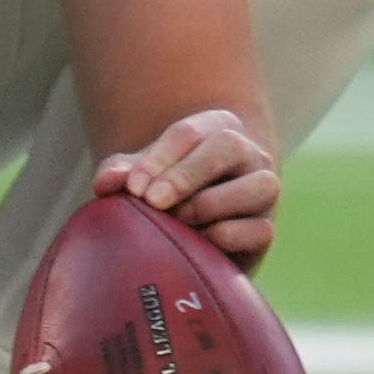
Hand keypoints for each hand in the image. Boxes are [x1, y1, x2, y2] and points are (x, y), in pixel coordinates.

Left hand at [93, 108, 281, 262]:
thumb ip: (121, 174)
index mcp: (216, 130)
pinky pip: (260, 230)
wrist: (194, 236)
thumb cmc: (165, 197)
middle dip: (186, 175)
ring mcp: (264, 190)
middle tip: (153, 202)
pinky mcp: (266, 230)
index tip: (134, 188)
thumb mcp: (141, 179)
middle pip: (228, 145)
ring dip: (211, 203)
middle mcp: (249, 154)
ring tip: (180, 221)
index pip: (190, 132)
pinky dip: (226, 236)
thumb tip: (107, 182)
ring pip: (259, 184)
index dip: (159, 158)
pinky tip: (199, 244)